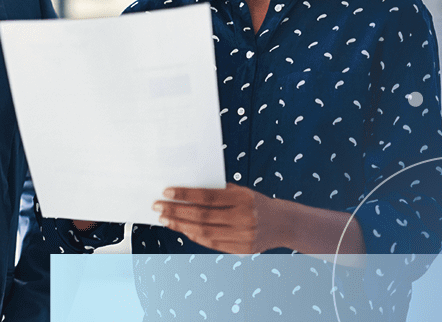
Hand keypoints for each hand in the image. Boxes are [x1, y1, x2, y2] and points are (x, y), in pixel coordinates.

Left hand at [153, 183, 285, 254]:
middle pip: (203, 216)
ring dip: (181, 225)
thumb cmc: (255, 202)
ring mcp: (244, 236)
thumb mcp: (241, 191)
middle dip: (176, 211)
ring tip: (165, 219)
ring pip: (205, 232)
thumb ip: (217, 191)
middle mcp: (244, 218)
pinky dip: (195, 236)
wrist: (283, 223)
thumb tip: (184, 190)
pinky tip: (182, 229)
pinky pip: (212, 244)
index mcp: (243, 198)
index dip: (186, 194)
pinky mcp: (243, 250)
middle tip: (158, 207)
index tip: (166, 192)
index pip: (208, 197)